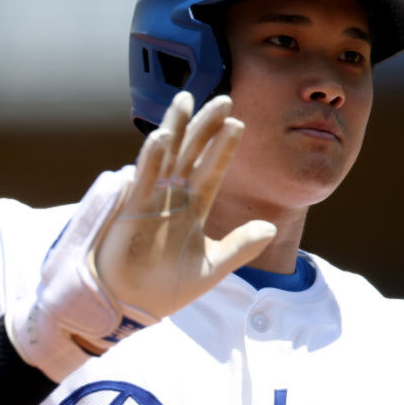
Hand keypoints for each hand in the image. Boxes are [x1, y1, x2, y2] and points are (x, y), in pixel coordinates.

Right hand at [94, 91, 275, 326]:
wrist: (131, 306)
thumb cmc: (168, 288)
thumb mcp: (212, 267)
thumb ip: (240, 247)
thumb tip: (272, 228)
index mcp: (193, 207)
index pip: (212, 170)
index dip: (224, 147)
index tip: (237, 122)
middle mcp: (172, 196)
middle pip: (191, 153)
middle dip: (204, 126)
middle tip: (221, 98)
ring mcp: (151, 199)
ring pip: (166, 155)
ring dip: (176, 128)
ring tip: (186, 100)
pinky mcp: (131, 208)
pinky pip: (144, 178)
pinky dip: (152, 157)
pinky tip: (163, 136)